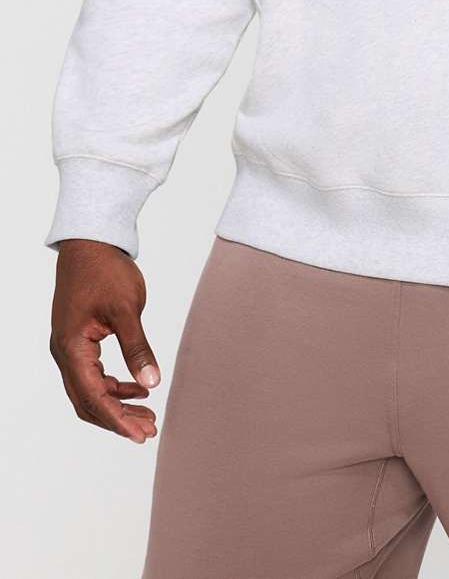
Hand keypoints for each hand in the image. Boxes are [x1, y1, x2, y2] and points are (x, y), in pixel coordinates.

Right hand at [50, 238, 160, 443]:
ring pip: (90, 389)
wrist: (90, 243)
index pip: (93, 397)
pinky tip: (140, 386)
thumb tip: (153, 381)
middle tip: (149, 429)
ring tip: (148, 413)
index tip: (140, 435)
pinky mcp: (79, 340)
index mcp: (72, 348)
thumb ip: (138, 347)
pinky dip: (115, 384)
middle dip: (118, 418)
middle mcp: (65, 353)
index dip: (117, 420)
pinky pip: (93, 373)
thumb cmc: (104, 270)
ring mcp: (70, 347)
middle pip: (88, 401)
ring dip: (117, 403)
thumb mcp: (126, 309)